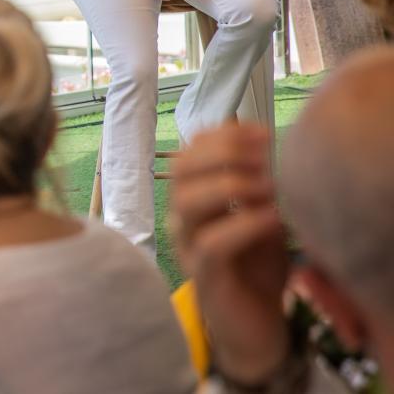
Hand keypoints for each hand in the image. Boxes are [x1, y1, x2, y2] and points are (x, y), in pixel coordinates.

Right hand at [170, 121, 291, 385]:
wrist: (256, 325)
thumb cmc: (258, 269)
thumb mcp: (264, 218)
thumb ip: (262, 188)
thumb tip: (275, 146)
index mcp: (194, 198)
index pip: (190, 152)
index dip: (222, 135)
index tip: (263, 132)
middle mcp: (182, 217)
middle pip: (182, 168)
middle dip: (224, 152)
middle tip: (264, 155)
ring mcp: (186, 246)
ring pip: (188, 201)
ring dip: (230, 185)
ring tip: (269, 187)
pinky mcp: (202, 276)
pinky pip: (211, 243)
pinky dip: (243, 224)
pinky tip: (273, 219)